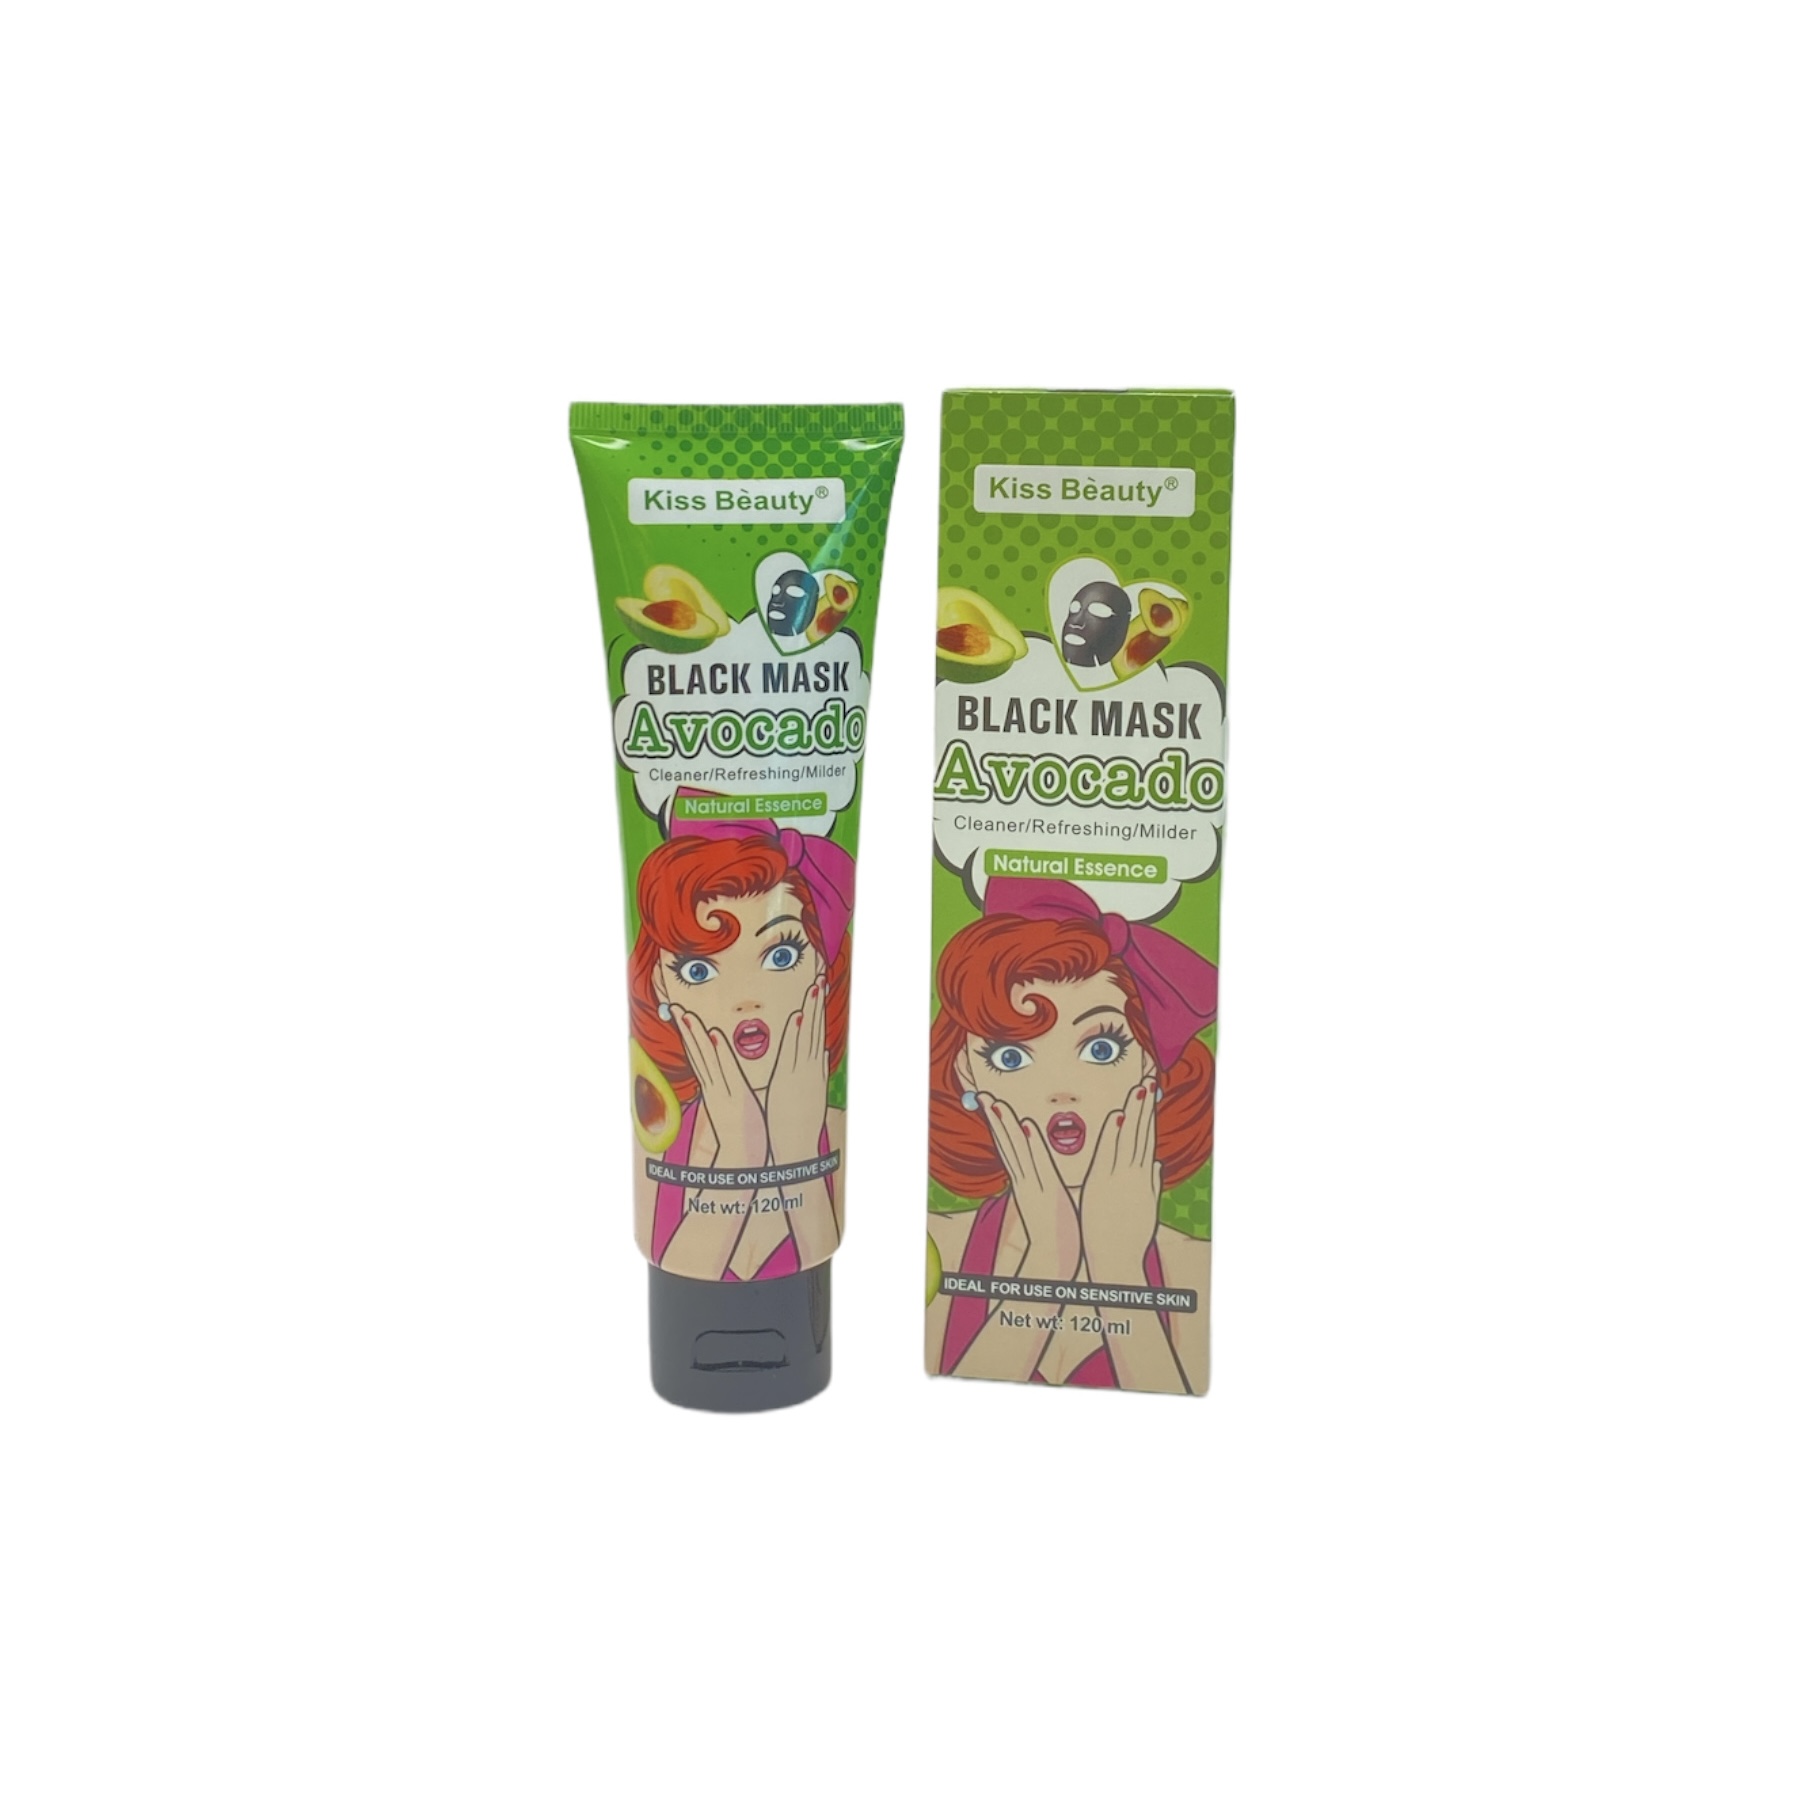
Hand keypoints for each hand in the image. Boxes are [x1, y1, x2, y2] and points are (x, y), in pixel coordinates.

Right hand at [673, 1007, 767, 1170]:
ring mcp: (723, 1094)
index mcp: (713, 1092)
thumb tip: (721, 1089)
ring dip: (697, 1036)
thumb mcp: (730, 1114)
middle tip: (675, 1007)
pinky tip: (715, 1036)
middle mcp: (713, 1091)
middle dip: (686, 1031)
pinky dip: (720, 1054)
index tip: (681, 1016)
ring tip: (687, 1014)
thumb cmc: (740, 1140)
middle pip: (697, 1056)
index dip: (689, 1038)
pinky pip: (727, 1072)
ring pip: (707, 1060)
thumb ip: (723, 1098)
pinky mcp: (737, 1099)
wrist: (742, 1168)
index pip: (698, 1060)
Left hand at [765, 979, 830, 1165]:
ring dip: (810, 1011)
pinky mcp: (788, 1081)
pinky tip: (798, 1018)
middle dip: (818, 1003)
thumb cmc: (799, 1123)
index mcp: (813, 1068)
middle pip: (815, 1029)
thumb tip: (825, 1053)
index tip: (820, 988)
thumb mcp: (813, 1093)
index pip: (816, 1032)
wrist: (794, 1147)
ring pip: (806, 1036)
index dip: (818, 1009)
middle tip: (820, 978)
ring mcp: (800, 1073)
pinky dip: (796, 1036)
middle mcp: (810, 1068)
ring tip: (814, 988)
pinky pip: (792, 1053)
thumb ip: (818, 1070)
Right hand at [979, 1093, 1079, 1281]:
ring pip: (1017, 1150)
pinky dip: (1032, 1145)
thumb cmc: (1051, 1238)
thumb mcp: (1042, 1208)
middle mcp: (1024, 1183)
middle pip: (1006, 1145)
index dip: (999, 1126)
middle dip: (994, 1119)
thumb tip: (1032, 1182)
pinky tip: (1026, 1127)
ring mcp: (1034, 1187)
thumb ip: (1035, 1192)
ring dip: (1007, 1125)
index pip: (1009, 1150)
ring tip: (996, 1102)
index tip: (991, 1104)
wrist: (1053, 1265)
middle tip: (982, 1094)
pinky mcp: (1048, 1193)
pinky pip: (1038, 1165)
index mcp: (1024, 1184)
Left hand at [1079, 1084, 1161, 1284]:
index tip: (1151, 1092)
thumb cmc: (1129, 1239)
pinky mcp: (1103, 1185)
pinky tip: (1118, 1117)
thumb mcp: (1145, 1208)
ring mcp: (1120, 1179)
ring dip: (1134, 1113)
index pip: (1146, 1138)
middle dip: (1145, 1105)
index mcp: (1143, 1178)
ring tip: (1139, 1089)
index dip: (1149, 1114)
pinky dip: (1113, 1136)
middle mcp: (1134, 1175)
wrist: (1116, 1262)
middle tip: (1149, 1079)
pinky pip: (1108, 1154)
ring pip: (1129, 1139)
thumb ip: (1151, 1184)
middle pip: (1141, 1133)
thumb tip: (1156, 1165)